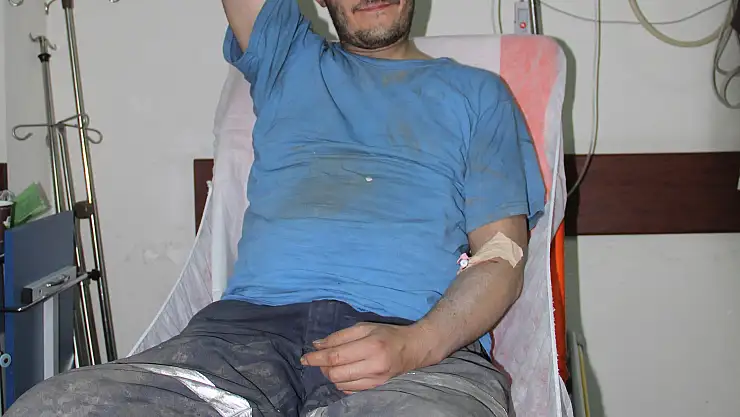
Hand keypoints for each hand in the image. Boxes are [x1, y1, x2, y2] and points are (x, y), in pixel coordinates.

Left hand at [300, 322, 438, 392]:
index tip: (304, 358)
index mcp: (370, 345)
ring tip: (333, 365)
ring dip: (331, 375)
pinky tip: (343, 373)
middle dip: (322, 367)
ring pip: (341, 384)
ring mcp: (376, 379)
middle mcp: (373, 365)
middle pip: (336, 373)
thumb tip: (317, 345)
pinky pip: (350, 390)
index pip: (336, 356)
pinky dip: (341, 382)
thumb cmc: (388, 334)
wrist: (413, 349)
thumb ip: (340, 336)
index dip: (317, 358)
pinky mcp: (377, 387)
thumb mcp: (364, 328)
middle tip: (320, 359)